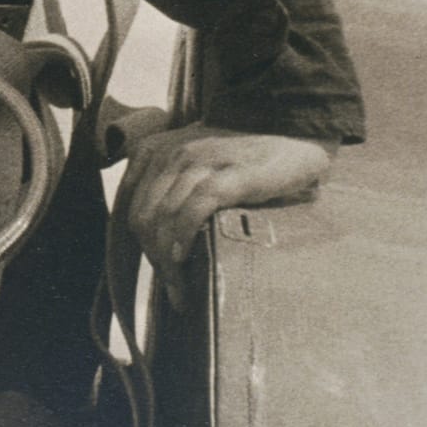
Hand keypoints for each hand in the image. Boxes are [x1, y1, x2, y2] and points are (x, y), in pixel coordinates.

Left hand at [121, 124, 336, 310]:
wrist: (293, 136)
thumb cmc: (243, 158)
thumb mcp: (195, 163)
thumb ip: (170, 187)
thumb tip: (157, 238)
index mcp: (159, 150)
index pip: (133, 207)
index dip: (141, 245)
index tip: (161, 271)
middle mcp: (174, 153)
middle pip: (144, 217)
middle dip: (153, 260)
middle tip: (174, 289)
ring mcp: (202, 162)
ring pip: (164, 218)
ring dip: (167, 261)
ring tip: (182, 290)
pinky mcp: (231, 174)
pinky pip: (194, 209)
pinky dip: (184, 237)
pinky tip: (186, 257)